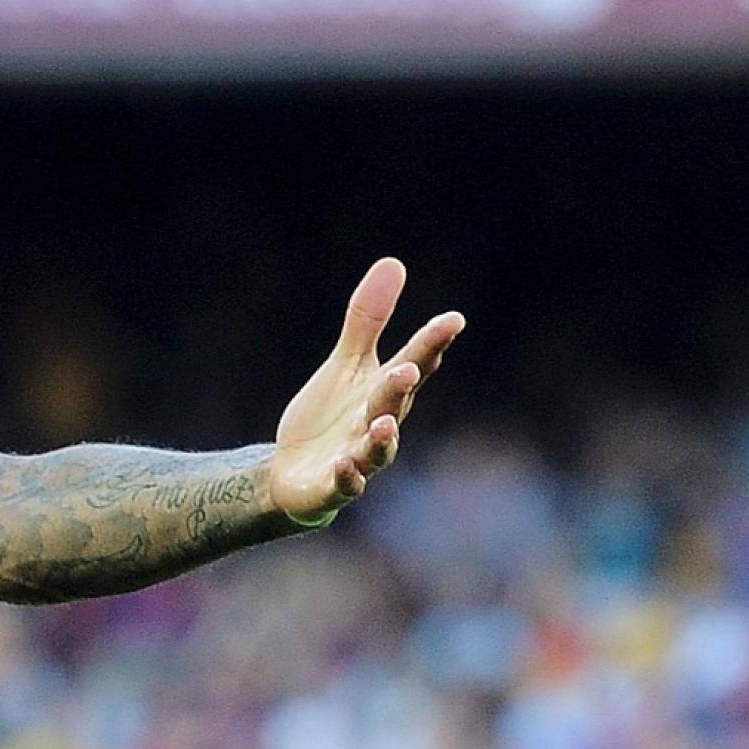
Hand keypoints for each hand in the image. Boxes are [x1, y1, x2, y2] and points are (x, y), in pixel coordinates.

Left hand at [266, 258, 463, 525]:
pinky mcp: (334, 485)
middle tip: (408, 368)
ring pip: (377, 449)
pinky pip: (345, 484)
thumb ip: (369, 320)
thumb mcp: (348, 365)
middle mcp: (378, 425)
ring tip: (382, 423)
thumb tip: (394, 262)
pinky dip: (347, 476)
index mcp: (385, 394)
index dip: (432, 344)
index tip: (453, 319)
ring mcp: (359, 458)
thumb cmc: (331, 417)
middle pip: (393, 404)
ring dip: (382, 438)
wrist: (295, 473)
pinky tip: (343, 464)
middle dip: (400, 388)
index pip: (414, 364)